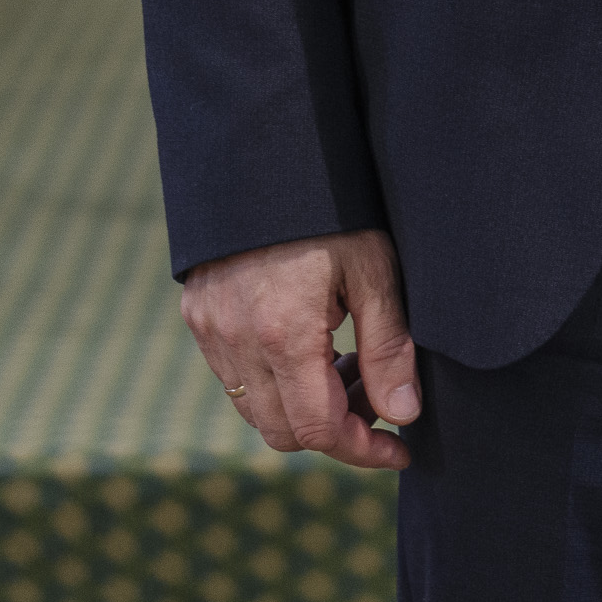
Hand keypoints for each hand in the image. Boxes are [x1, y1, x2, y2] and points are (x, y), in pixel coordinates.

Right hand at [179, 226, 419, 470]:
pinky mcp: (198, 314)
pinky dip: (273, 381)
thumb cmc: (330, 206)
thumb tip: (403, 414)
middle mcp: (236, 341)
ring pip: (255, 410)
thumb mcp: (374, 268)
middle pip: (283, 432)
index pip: (319, 431)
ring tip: (346, 365)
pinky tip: (310, 344)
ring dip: (302, 408)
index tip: (399, 446)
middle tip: (376, 397)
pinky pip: (233, 376)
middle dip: (335, 430)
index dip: (362, 450)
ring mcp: (210, 329)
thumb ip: (388, 347)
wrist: (264, 151)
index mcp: (282, 334)